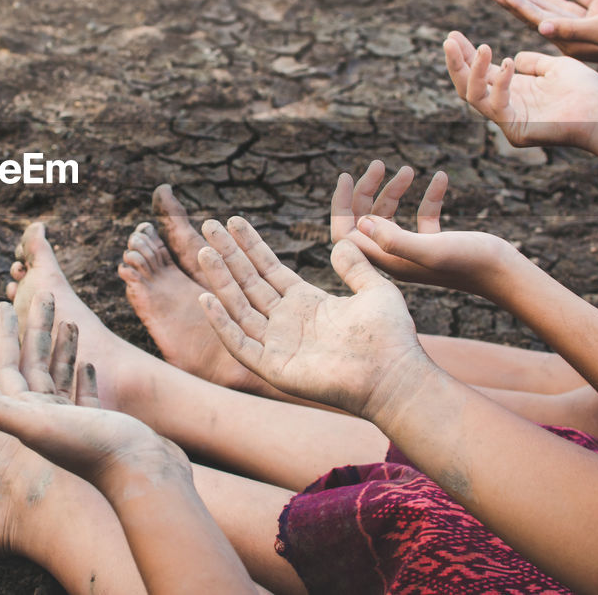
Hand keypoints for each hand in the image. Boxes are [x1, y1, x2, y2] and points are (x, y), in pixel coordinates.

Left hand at [0, 298, 184, 489]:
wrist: (142, 474)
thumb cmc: (91, 449)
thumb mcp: (37, 425)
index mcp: (25, 414)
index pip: (6, 366)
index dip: (4, 334)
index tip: (3, 304)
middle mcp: (44, 418)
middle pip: (32, 365)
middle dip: (35, 330)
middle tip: (39, 297)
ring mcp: (71, 422)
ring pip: (58, 377)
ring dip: (59, 348)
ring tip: (66, 322)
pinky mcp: (98, 426)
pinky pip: (83, 395)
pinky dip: (82, 376)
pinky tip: (87, 362)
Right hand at [196, 215, 423, 417]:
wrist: (393, 375)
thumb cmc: (390, 337)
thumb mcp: (375, 290)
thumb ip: (356, 267)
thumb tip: (343, 243)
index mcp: (307, 303)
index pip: (269, 269)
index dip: (250, 246)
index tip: (234, 221)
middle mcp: (287, 322)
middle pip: (248, 282)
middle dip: (228, 254)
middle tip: (208, 225)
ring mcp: (277, 345)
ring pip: (239, 306)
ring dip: (220, 279)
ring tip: (204, 250)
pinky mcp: (273, 367)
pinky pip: (240, 342)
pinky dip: (222, 322)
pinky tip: (206, 298)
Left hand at [327, 160, 513, 293]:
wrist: (509, 276)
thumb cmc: (472, 263)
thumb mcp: (431, 250)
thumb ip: (395, 240)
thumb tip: (363, 223)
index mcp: (387, 261)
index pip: (347, 234)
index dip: (340, 206)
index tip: (346, 175)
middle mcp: (396, 257)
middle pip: (366, 221)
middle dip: (367, 191)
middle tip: (379, 164)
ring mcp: (415, 251)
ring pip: (391, 217)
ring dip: (395, 191)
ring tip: (408, 169)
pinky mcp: (436, 245)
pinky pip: (423, 217)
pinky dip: (428, 197)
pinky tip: (440, 177)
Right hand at [444, 30, 597, 148]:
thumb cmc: (585, 90)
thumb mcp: (555, 67)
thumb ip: (533, 62)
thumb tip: (514, 57)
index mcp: (512, 91)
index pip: (479, 72)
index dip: (465, 54)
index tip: (454, 36)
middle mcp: (505, 106)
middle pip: (467, 85)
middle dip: (456, 63)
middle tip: (449, 40)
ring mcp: (507, 120)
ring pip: (473, 96)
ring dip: (472, 71)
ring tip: (481, 47)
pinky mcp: (514, 130)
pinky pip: (497, 104)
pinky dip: (500, 83)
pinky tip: (507, 63)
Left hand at [490, 0, 597, 72]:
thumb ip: (569, 28)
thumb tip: (541, 27)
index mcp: (567, 39)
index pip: (535, 19)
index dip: (516, 6)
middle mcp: (572, 34)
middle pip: (538, 13)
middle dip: (517, 3)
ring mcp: (584, 27)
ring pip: (554, 9)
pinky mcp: (597, 20)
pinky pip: (573, 3)